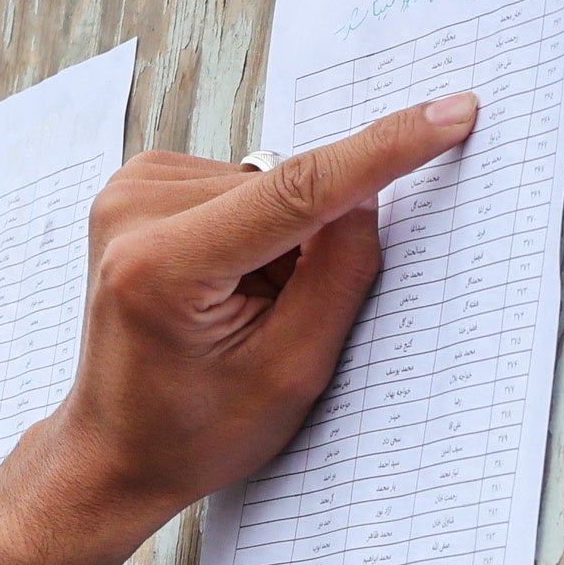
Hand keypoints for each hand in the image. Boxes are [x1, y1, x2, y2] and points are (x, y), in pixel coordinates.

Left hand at [0, 92, 488, 564]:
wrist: (113, 451)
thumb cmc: (194, 430)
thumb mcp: (293, 372)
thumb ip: (341, 271)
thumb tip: (367, 184)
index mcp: (164, 265)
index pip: (299, 188)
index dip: (382, 151)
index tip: (450, 113)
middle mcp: (134, 211)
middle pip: (285, 187)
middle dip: (309, 241)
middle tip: (270, 319)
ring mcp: (127, 190)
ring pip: (265, 184)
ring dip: (275, 240)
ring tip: (233, 310)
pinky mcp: (136, 183)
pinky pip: (237, 187)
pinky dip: (249, 231)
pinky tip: (218, 284)